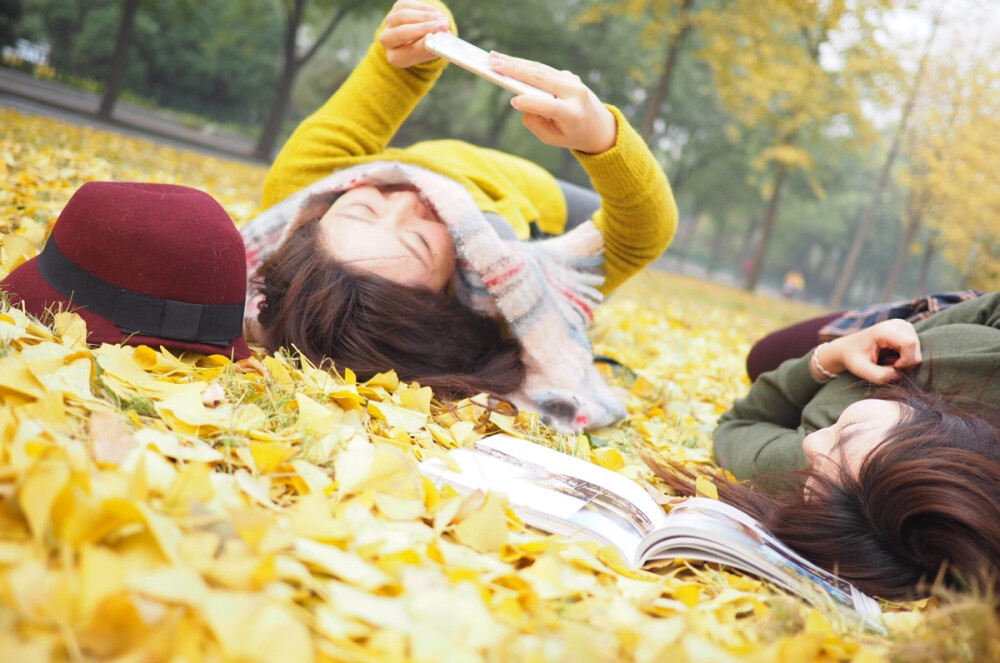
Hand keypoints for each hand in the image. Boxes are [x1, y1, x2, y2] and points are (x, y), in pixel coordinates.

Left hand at [378, 0, 450, 68]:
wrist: (416, 36)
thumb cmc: (424, 48)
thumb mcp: (430, 53)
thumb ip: (436, 47)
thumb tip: (445, 36)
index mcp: (396, 57)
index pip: (407, 51)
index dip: (421, 44)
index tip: (433, 38)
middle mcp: (388, 40)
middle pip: (402, 32)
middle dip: (425, 27)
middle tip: (444, 26)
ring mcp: (390, 23)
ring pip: (404, 16)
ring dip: (426, 17)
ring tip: (443, 20)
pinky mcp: (395, 9)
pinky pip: (407, 5)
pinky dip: (424, 8)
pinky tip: (437, 13)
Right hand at [488, 52, 616, 154]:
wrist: (598, 125)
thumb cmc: (571, 134)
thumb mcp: (552, 138)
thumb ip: (535, 123)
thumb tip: (520, 101)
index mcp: (573, 114)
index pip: (551, 107)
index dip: (533, 104)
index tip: (514, 102)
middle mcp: (575, 93)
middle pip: (542, 79)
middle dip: (516, 71)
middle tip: (492, 63)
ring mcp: (572, 80)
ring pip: (540, 69)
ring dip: (515, 62)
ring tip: (493, 58)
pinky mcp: (567, 75)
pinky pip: (542, 69)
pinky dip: (523, 65)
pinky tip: (506, 61)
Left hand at [813, 319, 921, 383]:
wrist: (847, 348)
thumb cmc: (852, 358)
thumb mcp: (861, 370)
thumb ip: (880, 376)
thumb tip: (899, 375)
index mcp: (885, 329)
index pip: (909, 344)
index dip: (905, 361)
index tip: (890, 368)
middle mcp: (898, 324)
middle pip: (915, 349)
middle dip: (904, 364)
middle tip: (885, 366)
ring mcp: (904, 326)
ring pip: (917, 351)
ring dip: (903, 362)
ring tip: (885, 360)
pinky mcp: (907, 331)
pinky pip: (915, 350)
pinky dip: (904, 358)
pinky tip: (890, 357)